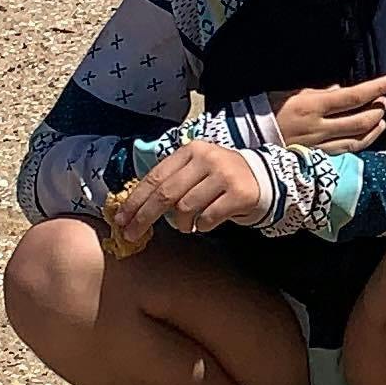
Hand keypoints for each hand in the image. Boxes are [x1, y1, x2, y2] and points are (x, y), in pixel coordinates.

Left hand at [109, 141, 268, 238]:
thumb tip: (132, 209)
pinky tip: (206, 223)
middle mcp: (207, 158)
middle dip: (145, 217)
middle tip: (132, 234)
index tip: (121, 219)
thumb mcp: (194, 171)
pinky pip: (208, 218)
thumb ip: (169, 182)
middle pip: (166, 194)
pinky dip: (202, 226)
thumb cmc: (219, 179)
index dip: (135, 201)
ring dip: (182, 224)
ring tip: (187, 225)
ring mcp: (225, 175)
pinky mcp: (240, 193)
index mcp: (190, 151)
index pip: (155, 177)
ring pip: (186, 208)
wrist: (264, 178)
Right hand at [274, 75, 385, 152]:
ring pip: (357, 139)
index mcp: (312, 106)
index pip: (354, 96)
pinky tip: (367, 136)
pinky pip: (345, 151)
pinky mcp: (315, 157)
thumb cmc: (266, 110)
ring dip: (374, 128)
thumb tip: (340, 89)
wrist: (243, 138)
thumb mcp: (291, 94)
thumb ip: (319, 92)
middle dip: (378, 109)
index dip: (377, 88)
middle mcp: (318, 127)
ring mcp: (318, 145)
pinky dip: (361, 143)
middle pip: (360, 120)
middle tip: (384, 100)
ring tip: (381, 118)